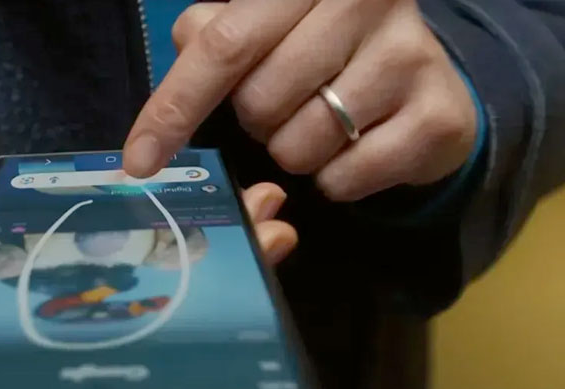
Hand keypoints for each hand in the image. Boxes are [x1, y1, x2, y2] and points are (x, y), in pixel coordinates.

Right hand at [0, 108, 297, 310]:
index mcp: (15, 300)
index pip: (86, 319)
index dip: (148, 310)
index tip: (204, 286)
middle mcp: (61, 295)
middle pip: (142, 300)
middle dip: (207, 277)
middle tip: (265, 244)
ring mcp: (84, 267)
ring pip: (158, 270)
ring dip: (218, 246)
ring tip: (267, 221)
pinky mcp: (98, 236)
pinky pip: (153, 234)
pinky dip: (197, 220)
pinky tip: (237, 202)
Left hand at [123, 0, 476, 200]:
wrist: (423, 78)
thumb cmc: (325, 49)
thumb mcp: (266, 27)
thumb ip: (217, 35)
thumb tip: (184, 55)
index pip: (224, 45)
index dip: (174, 107)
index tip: (140, 161)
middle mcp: (365, 0)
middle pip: (259, 102)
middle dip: (257, 121)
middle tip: (290, 102)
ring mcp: (410, 56)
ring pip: (299, 145)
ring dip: (296, 151)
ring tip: (325, 123)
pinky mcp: (439, 115)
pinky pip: (345, 177)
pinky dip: (336, 179)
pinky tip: (357, 147)